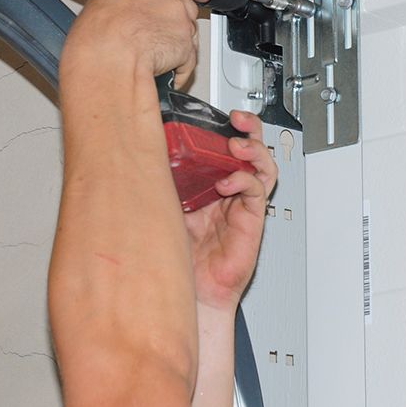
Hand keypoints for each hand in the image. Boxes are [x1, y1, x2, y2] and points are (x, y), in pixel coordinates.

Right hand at [60, 0, 209, 87]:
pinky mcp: (186, 40)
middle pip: (184, 4)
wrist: (107, 55)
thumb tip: (132, 8)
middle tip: (157, 35)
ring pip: (188, 30)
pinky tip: (165, 70)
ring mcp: (179, 14)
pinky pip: (188, 56)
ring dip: (176, 43)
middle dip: (176, 21)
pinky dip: (180, 66)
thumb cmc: (96, 33)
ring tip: (152, 55)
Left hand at [185, 110, 277, 311]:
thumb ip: (165, 182)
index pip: (223, 146)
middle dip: (250, 129)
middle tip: (239, 120)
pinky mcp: (251, 219)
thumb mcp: (166, 207)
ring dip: (254, 150)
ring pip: (262, 166)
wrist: (191, 292)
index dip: (224, 127)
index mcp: (208, 183)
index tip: (214, 114)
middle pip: (250, 149)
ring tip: (239, 145)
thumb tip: (144, 151)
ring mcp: (241, 204)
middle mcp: (228, 191)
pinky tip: (229, 182)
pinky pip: (256, 192)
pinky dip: (245, 181)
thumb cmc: (178, 255)